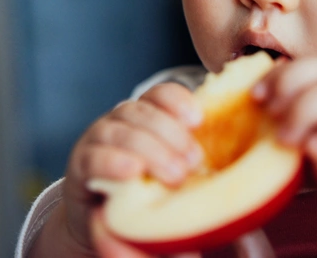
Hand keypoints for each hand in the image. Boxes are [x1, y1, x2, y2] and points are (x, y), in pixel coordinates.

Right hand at [62, 83, 204, 253]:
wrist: (108, 221)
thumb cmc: (153, 193)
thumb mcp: (179, 174)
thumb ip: (196, 164)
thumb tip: (235, 170)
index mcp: (149, 115)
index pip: (162, 94)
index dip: (179, 101)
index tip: (199, 120)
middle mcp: (123, 120)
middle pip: (144, 111)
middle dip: (171, 134)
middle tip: (194, 162)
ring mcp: (100, 138)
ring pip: (122, 131)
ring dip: (150, 150)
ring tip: (174, 176)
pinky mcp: (81, 164)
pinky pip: (94, 157)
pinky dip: (114, 162)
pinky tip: (132, 171)